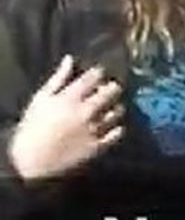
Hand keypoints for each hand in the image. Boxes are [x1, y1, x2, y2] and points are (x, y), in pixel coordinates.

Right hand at [9, 55, 124, 181]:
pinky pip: (117, 132)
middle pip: (112, 90)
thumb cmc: (33, 126)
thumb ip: (58, 78)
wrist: (31, 160)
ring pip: (117, 111)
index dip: (100, 72)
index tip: (99, 74)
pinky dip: (117, 127)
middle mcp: (86, 111)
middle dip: (113, 86)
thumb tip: (70, 59)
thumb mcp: (41, 99)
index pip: (95, 76)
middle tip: (110, 88)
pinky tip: (112, 125)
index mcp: (71, 97)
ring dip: (116, 106)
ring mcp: (94, 128)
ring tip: (110, 107)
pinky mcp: (98, 145)